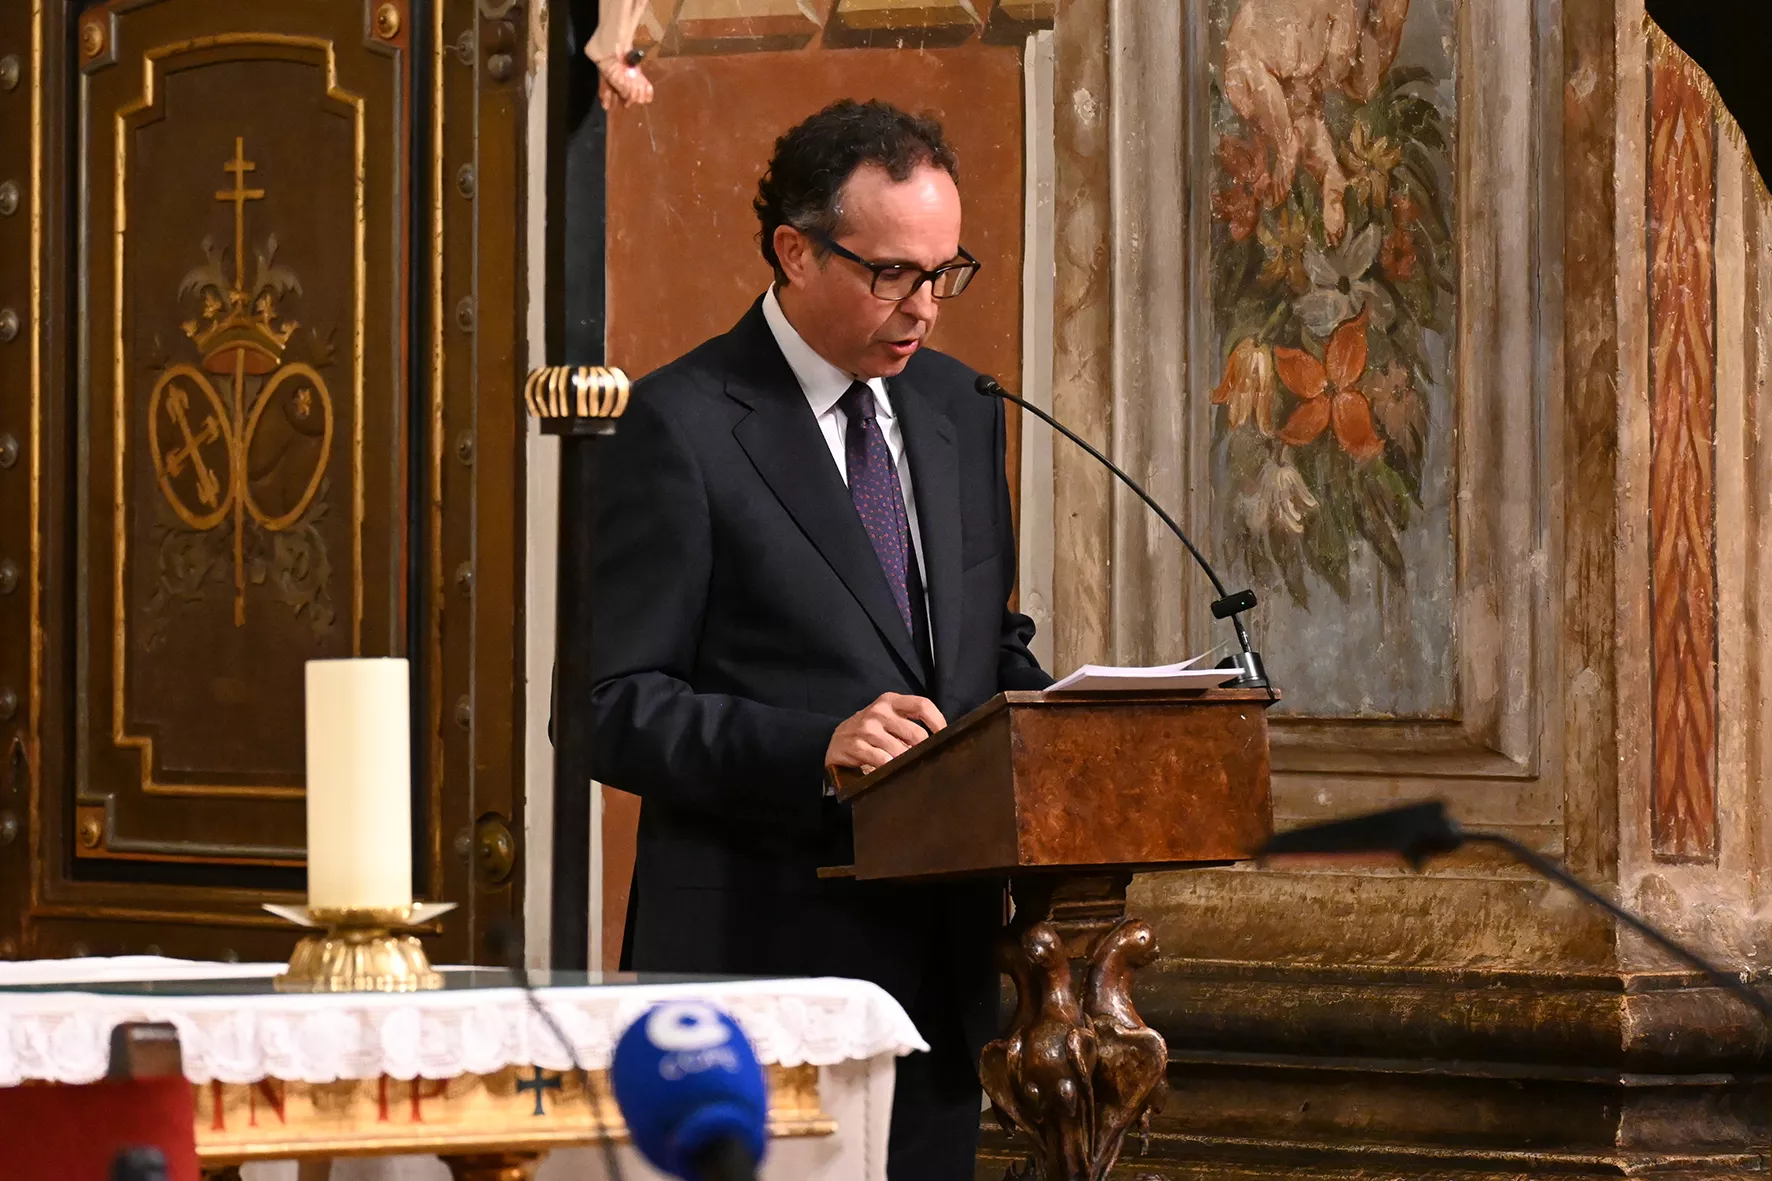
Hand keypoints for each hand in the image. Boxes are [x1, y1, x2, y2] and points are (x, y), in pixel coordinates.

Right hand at [825, 693, 946, 772]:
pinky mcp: (855, 745)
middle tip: (926, 761)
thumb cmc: (872, 730)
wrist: (838, 740)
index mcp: (891, 701)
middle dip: (923, 750)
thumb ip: (911, 724)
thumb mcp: (890, 719)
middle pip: (916, 733)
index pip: (922, 705)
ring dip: (907, 762)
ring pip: (900, 750)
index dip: (938, 722)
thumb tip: (939, 741)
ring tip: (908, 768)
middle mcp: (879, 711)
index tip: (945, 738)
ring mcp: (866, 728)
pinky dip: (889, 768)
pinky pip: (881, 760)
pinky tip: (890, 771)